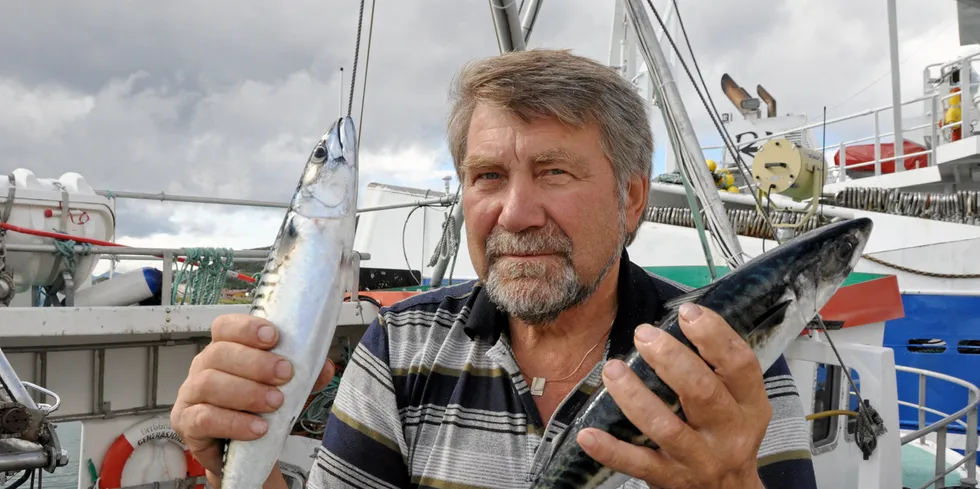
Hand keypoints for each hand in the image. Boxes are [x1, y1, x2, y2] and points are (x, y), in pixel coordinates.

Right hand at [170, 314, 335, 482]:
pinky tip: (257, 428)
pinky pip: (204, 418)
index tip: (273, 336)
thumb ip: (305, 377)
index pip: (225, 327)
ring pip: (209, 383)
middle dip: (255, 362)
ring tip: (275, 403)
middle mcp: (203, 367)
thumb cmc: (259, 410)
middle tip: (284, 374)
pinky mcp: (187, 423)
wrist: (244, 453)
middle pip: (219, 353)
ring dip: (246, 392)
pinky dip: (234, 422)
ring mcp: (191, 394)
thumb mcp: (286, 390)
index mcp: (225, 349)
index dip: (246, 328)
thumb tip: (326, 367)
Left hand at [576, 303, 769, 488]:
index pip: (739, 365)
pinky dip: (611, 450)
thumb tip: (680, 319)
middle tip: (643, 334)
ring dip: (635, 396)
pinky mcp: (669, 479)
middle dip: (670, 358)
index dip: (715, 335)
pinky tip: (587, 434)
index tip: (687, 312)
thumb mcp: (740, 405)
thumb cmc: (726, 437)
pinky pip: (637, 464)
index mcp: (748, 406)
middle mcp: (727, 433)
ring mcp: (698, 458)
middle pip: (701, 391)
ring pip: (665, 426)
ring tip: (613, 369)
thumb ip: (718, 369)